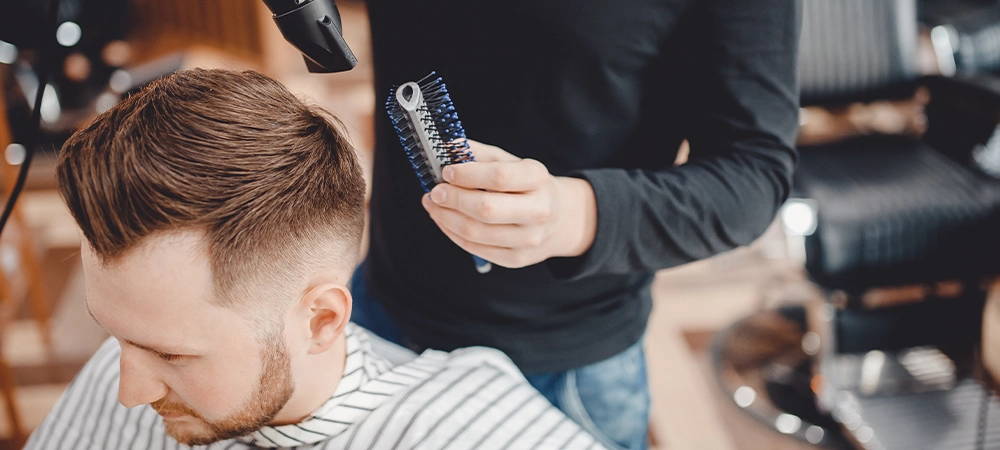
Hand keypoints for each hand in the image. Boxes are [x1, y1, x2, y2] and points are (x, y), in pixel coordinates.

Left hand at [421, 140, 596, 268]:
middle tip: (435, 192)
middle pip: (486, 209)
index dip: (467, 174)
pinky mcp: (517, 259)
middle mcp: (538, 210)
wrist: (560, 218)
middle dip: (453, 199)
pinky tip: (445, 220)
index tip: (446, 172)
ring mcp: (529, 239)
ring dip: (446, 218)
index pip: (499, 177)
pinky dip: (453, 234)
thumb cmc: (528, 186)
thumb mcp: (512, 163)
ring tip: (433, 205)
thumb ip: (479, 154)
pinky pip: (476, 249)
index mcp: (538, 179)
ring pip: (476, 233)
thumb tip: (447, 147)